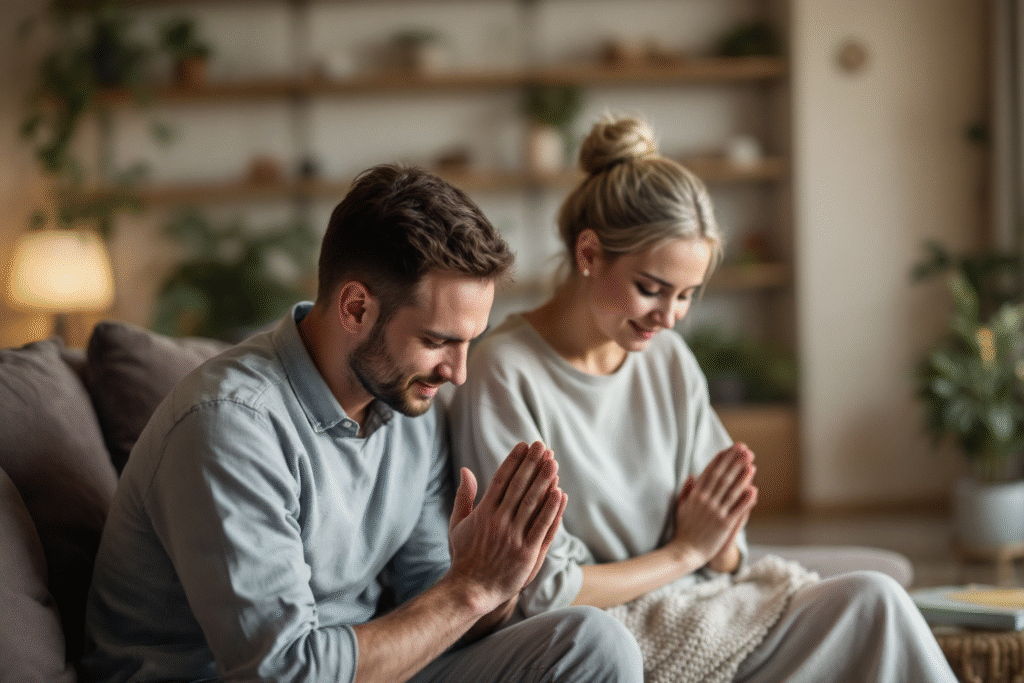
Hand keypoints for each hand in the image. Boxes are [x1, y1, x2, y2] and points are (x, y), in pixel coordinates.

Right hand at [446, 441, 566, 613]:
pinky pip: (542, 527)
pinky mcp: (526, 553)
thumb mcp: (457, 524)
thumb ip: (464, 497)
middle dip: (532, 464)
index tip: (524, 445)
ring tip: (553, 462)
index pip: (501, 480)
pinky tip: (560, 493)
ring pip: (532, 503)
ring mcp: (513, 537)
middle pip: (519, 486)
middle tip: (542, 446)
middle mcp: (499, 522)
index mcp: (483, 513)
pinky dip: (551, 510)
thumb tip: (466, 470)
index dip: (514, 461)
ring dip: (544, 481)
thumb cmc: (464, 556)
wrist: (471, 590)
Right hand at [669, 443, 757, 566]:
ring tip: (751, 464)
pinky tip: (754, 490)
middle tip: (743, 450)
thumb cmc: (683, 529)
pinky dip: (746, 499)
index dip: (720, 460)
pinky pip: (737, 509)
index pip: (709, 473)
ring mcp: (715, 512)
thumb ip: (687, 490)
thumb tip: (693, 475)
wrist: (686, 551)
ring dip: (742, 476)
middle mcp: (706, 501)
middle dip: (733, 462)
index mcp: (695, 495)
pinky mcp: (724, 524)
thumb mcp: (681, 506)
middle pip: (722, 477)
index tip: (728, 449)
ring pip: (731, 491)